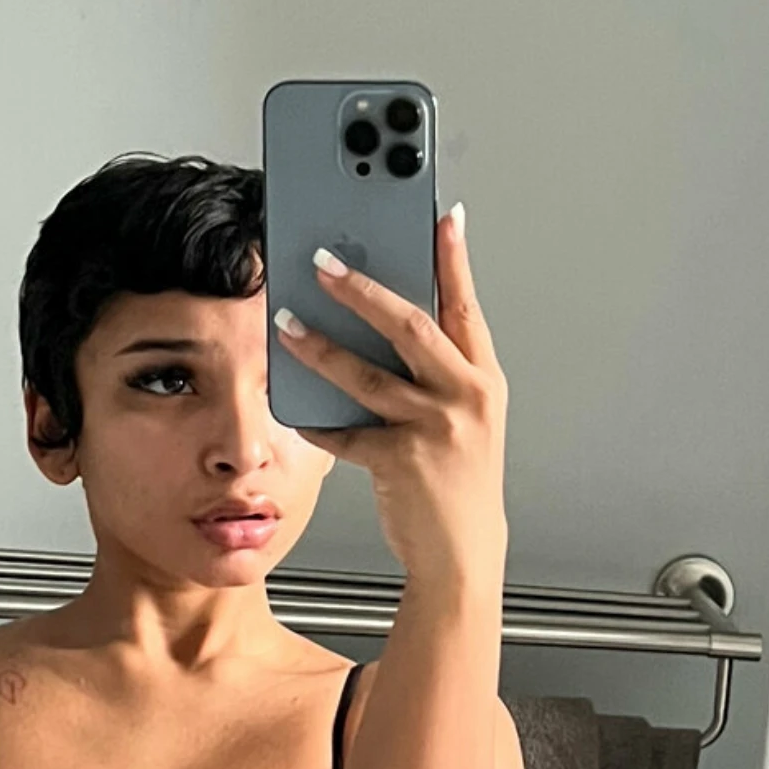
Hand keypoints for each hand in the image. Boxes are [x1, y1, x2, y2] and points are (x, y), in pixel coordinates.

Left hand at [276, 202, 508, 584]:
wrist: (462, 552)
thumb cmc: (458, 484)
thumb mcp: (463, 419)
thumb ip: (435, 373)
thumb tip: (381, 323)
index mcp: (483, 380)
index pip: (465, 306)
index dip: (452, 258)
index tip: (440, 216)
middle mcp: (466, 398)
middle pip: (410, 326)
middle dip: (362, 289)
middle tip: (324, 262)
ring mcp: (437, 429)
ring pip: (367, 374)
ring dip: (319, 346)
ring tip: (285, 323)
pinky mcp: (403, 462)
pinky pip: (346, 432)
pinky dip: (316, 421)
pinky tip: (293, 407)